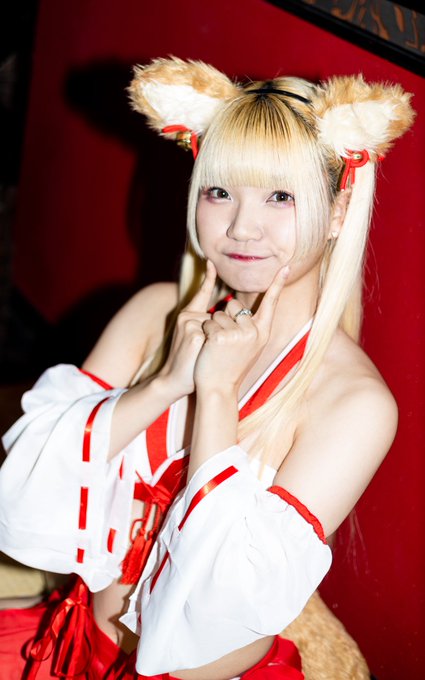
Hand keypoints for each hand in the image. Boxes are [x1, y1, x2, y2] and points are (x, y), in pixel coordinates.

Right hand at [158, 261, 216, 396]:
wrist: (174, 380)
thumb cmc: (191, 362)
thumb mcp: (199, 339)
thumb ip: (207, 326)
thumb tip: (224, 316)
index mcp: (188, 315)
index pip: (201, 293)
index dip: (207, 277)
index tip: (211, 262)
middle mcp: (187, 315)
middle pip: (219, 316)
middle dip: (219, 334)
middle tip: (203, 351)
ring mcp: (190, 323)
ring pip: (218, 325)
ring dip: (215, 342)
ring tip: (201, 355)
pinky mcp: (193, 332)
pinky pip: (214, 335)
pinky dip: (212, 347)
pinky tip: (199, 355)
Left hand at [194, 266, 288, 393]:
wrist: (219, 388)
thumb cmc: (231, 367)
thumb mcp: (248, 347)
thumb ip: (249, 327)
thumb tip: (239, 307)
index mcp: (262, 332)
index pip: (271, 303)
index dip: (278, 284)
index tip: (286, 266)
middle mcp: (254, 331)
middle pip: (234, 305)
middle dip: (224, 318)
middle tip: (225, 343)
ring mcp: (238, 333)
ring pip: (218, 313)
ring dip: (213, 327)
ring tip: (217, 349)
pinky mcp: (221, 335)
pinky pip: (208, 322)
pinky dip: (205, 333)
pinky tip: (210, 349)